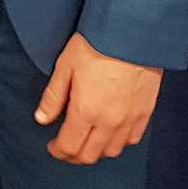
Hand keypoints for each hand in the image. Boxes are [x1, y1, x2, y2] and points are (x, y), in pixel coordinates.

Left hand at [34, 32, 160, 163]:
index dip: (57, 151)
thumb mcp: (65, 65)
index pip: (69, 146)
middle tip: (66, 148)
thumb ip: (53, 97)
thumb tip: (41, 119)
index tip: (53, 146)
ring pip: (112, 151)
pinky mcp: (145, 113)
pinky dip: (119, 142)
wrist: (132, 33)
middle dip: (74, 155)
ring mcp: (130, 120)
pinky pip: (132, 139)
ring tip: (87, 141)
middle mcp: (109, 122)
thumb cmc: (97, 44)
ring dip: (96, 151)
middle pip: (90, 155)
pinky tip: (111, 133)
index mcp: (86, 111)